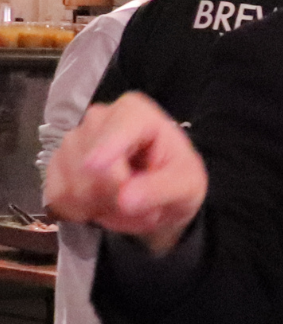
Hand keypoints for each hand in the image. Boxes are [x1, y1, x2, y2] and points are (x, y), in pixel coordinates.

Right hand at [45, 94, 206, 256]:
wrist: (158, 195)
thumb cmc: (176, 179)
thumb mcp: (186, 185)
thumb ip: (160, 189)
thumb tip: (125, 199)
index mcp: (134, 112)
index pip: (115, 130)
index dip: (106, 152)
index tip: (96, 166)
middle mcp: (97, 119)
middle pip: (89, 166)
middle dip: (115, 196)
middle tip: (142, 207)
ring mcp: (72, 141)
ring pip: (72, 186)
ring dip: (101, 207)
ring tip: (125, 204)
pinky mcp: (55, 166)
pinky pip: (57, 197)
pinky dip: (80, 211)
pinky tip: (101, 205)